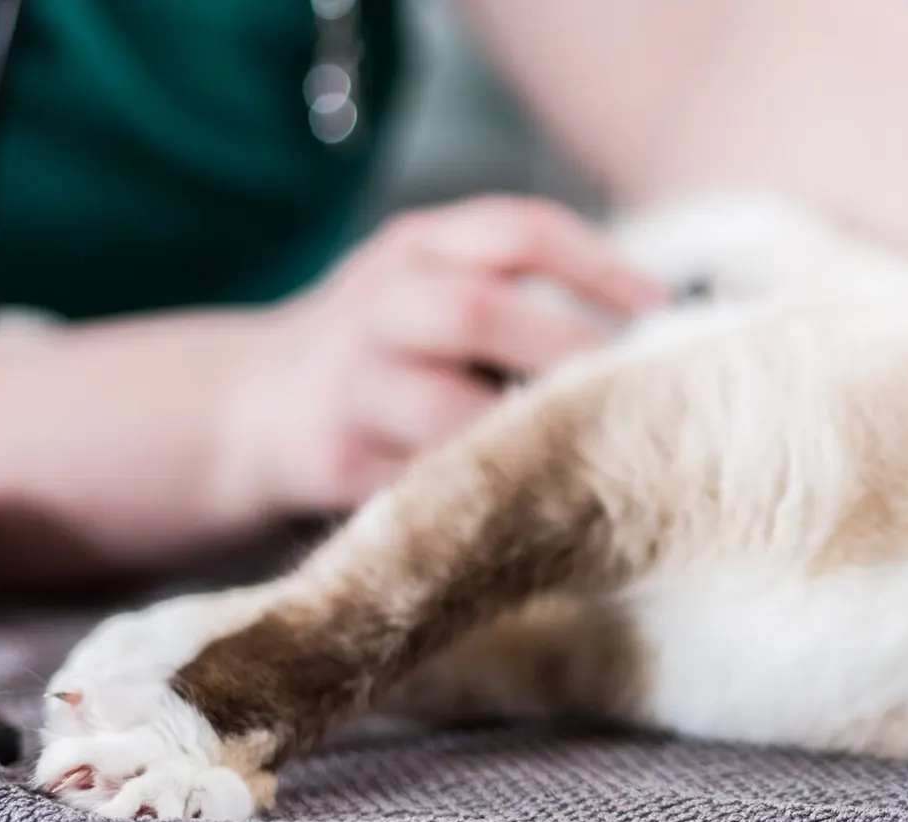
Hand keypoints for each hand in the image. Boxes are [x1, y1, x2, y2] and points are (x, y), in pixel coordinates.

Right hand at [228, 195, 663, 512]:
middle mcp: (379, 304)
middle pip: (472, 312)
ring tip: (592, 457)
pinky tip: (540, 506)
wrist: (246, 408)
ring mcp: (350, 385)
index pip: (515, 230)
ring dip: (522, 436)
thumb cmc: (389, 348)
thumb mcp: (435, 288)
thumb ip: (519, 297)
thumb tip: (659, 339)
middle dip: (559, 354)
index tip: (661, 306)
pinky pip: (420, 482)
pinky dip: (482, 493)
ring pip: (442, 409)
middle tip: (627, 394)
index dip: (597, 265)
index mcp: (418, 248)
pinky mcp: (334, 460)